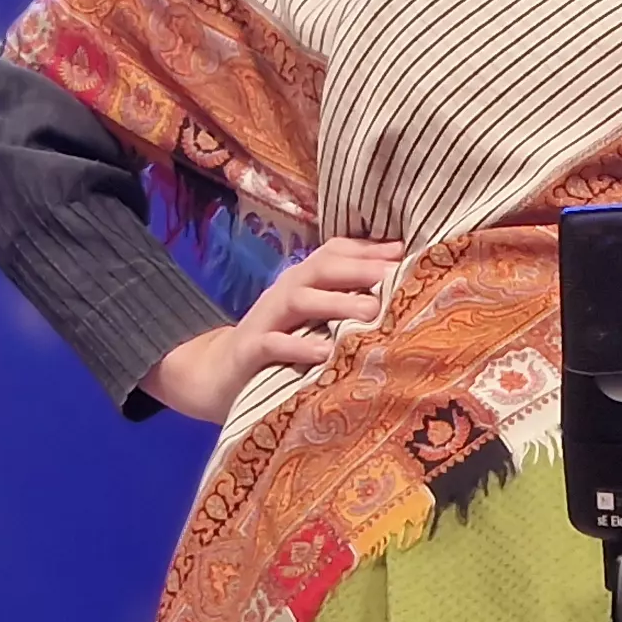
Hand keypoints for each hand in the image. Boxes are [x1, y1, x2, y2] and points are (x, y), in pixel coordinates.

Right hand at [139, 236, 406, 422]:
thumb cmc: (280, 343)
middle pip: (321, 268)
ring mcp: (266, 320)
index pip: (334, 252)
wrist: (218, 373)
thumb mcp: (311, 317)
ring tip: (370, 310)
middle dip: (358, 268)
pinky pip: (274, 344)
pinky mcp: (249, 351)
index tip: (404, 251)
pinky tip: (325, 353)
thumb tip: (393, 283)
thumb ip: (343, 298)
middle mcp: (285, 292)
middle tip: (394, 275)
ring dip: (335, 302)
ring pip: (299, 300)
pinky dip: (299, 347)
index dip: (367, 248)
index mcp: (302, 281)